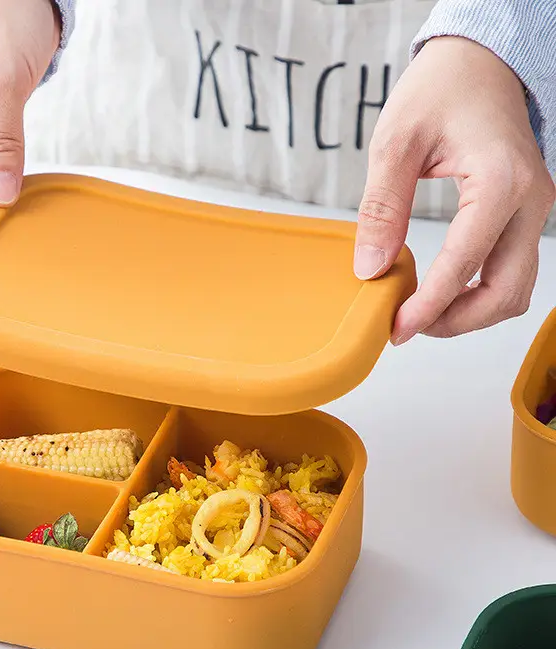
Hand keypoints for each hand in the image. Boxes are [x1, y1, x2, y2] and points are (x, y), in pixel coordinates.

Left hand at [355, 36, 554, 342]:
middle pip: (505, 292)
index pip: (464, 265)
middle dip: (456, 321)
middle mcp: (530, 201)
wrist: (478, 62)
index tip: (395, 329)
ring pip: (516, 289)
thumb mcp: (395, 143)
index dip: (427, 306)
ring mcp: (534, 209)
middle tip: (407, 327)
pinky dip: (481, 291)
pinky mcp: (526, 213)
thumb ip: (382, 208)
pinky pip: (513, 270)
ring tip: (422, 312)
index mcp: (501, 182)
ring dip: (471, 313)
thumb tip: (371, 269)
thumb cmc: (438, 90)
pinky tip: (443, 291)